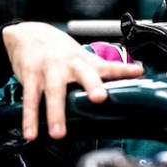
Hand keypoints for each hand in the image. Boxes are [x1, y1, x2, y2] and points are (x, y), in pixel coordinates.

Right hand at [2, 22, 143, 140]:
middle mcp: (68, 64)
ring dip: (55, 113)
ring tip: (58, 134)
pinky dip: (29, 118)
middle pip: (82, 74)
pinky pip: (29, 99)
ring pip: (53, 91)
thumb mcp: (82, 56)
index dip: (123, 69)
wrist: (29, 32)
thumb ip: (102, 70)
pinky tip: (31, 133)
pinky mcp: (30, 76)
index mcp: (84, 60)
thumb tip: (131, 78)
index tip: (138, 72)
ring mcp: (49, 69)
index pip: (108, 65)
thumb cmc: (60, 50)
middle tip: (99, 98)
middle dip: (91, 84)